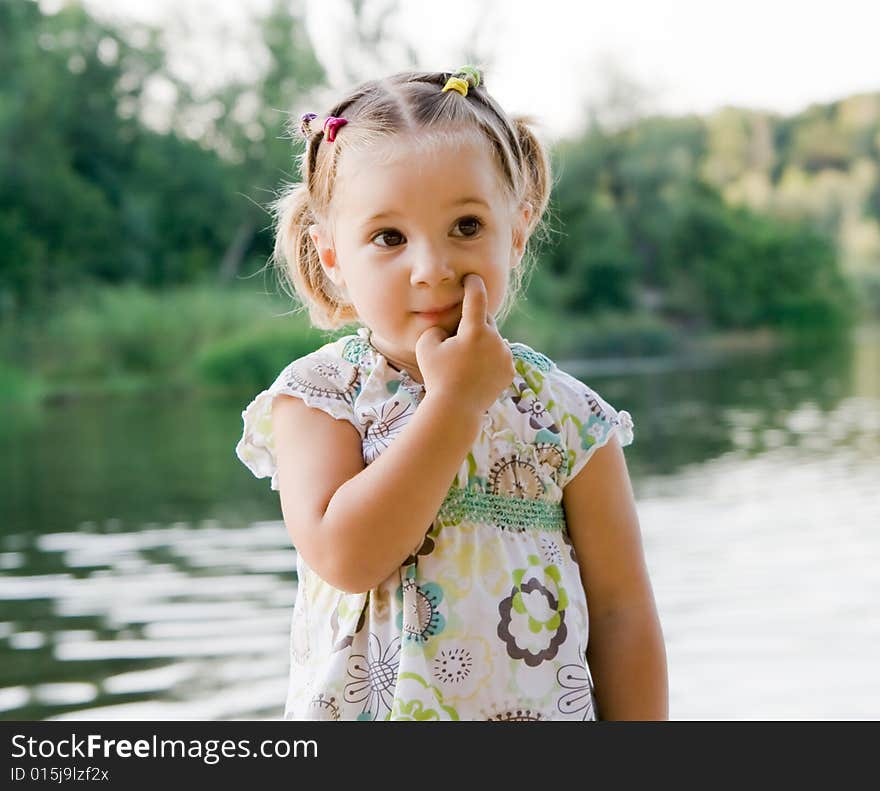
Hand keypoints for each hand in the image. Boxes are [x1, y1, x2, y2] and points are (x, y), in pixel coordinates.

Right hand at [414, 273, 514, 413]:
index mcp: (475, 331)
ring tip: (465, 362)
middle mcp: (495, 340)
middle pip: (484, 321)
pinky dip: (489, 359)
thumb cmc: (437, 375)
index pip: (476, 298)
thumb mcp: (426, 345)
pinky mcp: (509, 370)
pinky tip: (475, 372)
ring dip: (481, 343)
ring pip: (492, 340)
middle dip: (473, 324)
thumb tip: (448, 325)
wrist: (456, 409)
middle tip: (457, 338)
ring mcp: (505, 356)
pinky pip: (499, 356)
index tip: (473, 277)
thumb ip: (437, 327)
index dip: (474, 284)